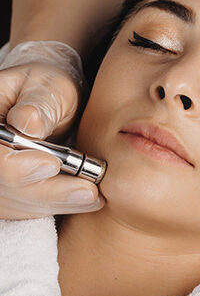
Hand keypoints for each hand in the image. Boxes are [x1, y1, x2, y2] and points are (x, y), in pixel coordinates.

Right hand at [0, 41, 104, 218]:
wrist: (50, 102)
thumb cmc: (49, 88)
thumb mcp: (49, 86)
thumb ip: (41, 104)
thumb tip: (28, 124)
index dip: (15, 167)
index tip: (52, 164)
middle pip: (2, 186)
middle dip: (47, 192)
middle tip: (88, 191)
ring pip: (15, 203)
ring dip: (58, 202)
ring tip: (94, 196)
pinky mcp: (8, 191)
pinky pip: (27, 209)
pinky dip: (58, 205)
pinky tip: (87, 200)